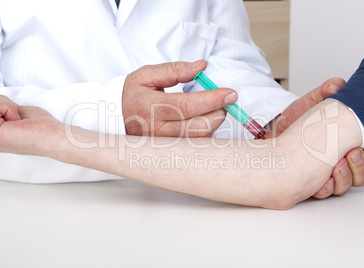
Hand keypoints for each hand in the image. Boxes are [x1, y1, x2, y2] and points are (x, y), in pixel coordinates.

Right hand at [0, 98, 61, 156]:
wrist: (54, 137)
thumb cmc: (43, 128)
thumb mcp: (18, 113)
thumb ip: (4, 109)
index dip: (4, 107)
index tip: (16, 119)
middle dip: (4, 104)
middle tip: (17, 118)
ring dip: (7, 106)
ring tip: (18, 121)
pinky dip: (8, 108)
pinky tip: (16, 122)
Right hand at [122, 60, 237, 136]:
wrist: (116, 117)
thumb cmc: (133, 94)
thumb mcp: (147, 75)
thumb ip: (174, 70)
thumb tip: (201, 66)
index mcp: (150, 107)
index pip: (188, 106)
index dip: (212, 99)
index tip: (230, 93)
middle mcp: (157, 130)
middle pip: (198, 127)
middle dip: (218, 112)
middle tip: (224, 100)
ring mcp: (164, 144)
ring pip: (199, 139)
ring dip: (214, 122)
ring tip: (212, 108)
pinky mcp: (170, 151)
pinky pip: (196, 145)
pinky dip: (206, 132)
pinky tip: (203, 120)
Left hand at [266, 79, 363, 198]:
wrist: (272, 134)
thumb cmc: (295, 121)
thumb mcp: (310, 104)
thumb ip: (325, 92)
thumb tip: (336, 85)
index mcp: (348, 144)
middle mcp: (341, 162)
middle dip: (363, 165)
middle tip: (353, 152)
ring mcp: (327, 174)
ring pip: (346, 186)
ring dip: (345, 177)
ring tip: (337, 164)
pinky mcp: (311, 183)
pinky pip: (323, 192)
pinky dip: (325, 187)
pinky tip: (322, 181)